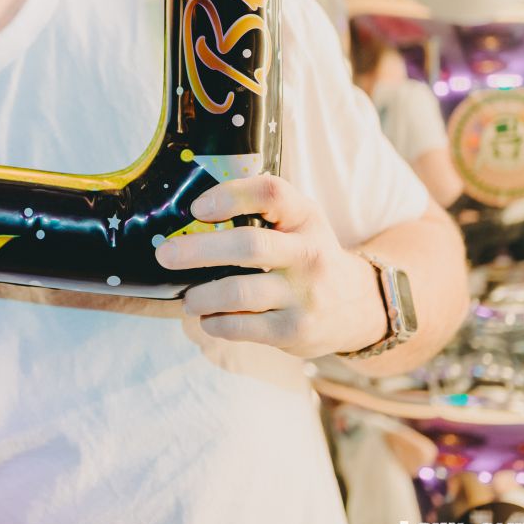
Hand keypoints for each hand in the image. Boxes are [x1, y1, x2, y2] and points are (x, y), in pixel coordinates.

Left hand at [154, 175, 387, 358]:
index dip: (229, 196)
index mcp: (305, 218)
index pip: (271, 193)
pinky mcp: (295, 330)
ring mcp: (304, 295)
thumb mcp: (297, 223)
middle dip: (198, 251)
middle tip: (165, 255)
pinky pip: (242, 327)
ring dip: (201, 296)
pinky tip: (209, 319)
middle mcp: (309, 253)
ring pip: (238, 293)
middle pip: (248, 246)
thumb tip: (187, 217)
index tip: (196, 208)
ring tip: (188, 299)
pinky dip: (215, 323)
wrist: (358, 306)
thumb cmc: (305, 255)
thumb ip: (258, 211)